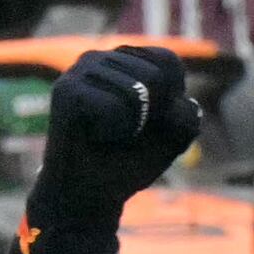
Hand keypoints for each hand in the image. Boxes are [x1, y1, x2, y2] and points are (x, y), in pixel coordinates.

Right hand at [19, 42, 203, 229]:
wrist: (88, 197)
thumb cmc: (129, 162)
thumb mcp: (172, 137)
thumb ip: (187, 114)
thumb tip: (182, 102)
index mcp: (124, 60)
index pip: (169, 62)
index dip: (171, 103)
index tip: (147, 124)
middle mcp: (100, 57)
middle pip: (157, 76)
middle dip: (153, 117)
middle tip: (125, 133)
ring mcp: (80, 70)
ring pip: (138, 93)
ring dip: (132, 127)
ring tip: (108, 135)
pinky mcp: (66, 90)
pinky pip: (115, 108)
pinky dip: (115, 132)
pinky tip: (95, 137)